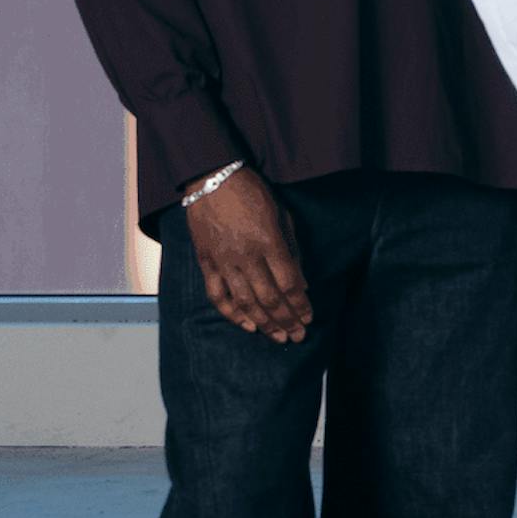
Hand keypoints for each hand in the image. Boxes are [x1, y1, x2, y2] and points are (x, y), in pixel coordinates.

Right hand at [182, 166, 310, 343]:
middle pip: (269, 298)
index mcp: (269, 243)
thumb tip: (302, 284)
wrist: (213, 180)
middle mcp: (246, 256)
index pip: (289, 284)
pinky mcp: (207, 262)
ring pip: (245, 301)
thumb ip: (292, 252)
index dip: (300, 305)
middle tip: (298, 336)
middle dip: (286, 320)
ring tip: (278, 337)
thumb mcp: (283, 217)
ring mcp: (224, 261)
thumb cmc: (254, 195)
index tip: (309, 319)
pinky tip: (246, 325)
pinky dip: (232, 313)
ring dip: (263, 323)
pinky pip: (217, 295)